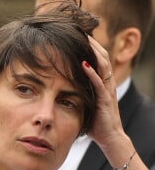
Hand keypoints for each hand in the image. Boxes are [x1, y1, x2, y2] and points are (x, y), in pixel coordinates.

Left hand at [82, 36, 123, 150]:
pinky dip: (92, 73)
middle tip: (80, 31)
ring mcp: (107, 91)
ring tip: (84, 39)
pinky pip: (100, 84)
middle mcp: (106, 84)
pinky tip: (84, 64)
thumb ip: (77, 94)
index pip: (97, 60)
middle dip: (92, 44)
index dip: (90, 48)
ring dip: (93, 52)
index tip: (78, 37)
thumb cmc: (95, 122)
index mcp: (101, 84)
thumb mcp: (85, 104)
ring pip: (102, 66)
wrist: (109, 137)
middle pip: (102, 58)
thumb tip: (60, 90)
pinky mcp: (105, 100)